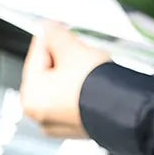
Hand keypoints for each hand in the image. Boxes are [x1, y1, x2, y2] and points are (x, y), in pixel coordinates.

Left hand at [20, 21, 108, 137]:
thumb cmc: (93, 87)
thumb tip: (49, 28)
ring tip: (88, 62)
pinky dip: (81, 89)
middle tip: (75, 44)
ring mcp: (60, 126)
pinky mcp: (79, 128)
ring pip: (61, 88)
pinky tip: (93, 80)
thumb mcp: (72, 50)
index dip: (49, 36)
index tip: (55, 26)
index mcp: (30, 97)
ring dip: (73, 72)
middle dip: (62, 56)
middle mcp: (41, 116)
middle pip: (48, 74)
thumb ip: (56, 35)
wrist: (123, 110)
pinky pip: (74, 101)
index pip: (35, 56)